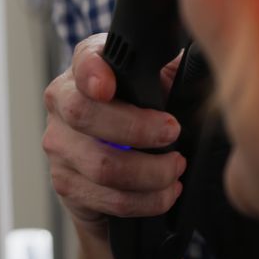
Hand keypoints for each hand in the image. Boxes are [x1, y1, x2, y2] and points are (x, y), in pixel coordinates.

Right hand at [43, 33, 185, 238]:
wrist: (116, 167)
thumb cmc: (139, 118)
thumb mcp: (154, 86)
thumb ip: (166, 72)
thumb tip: (199, 58)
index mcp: (83, 72)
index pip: (82, 63)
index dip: (92, 72)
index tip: (107, 86)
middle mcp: (62, 106)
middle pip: (85, 115)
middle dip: (137, 128)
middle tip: (172, 133)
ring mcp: (59, 148)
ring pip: (102, 166)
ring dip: (151, 172)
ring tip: (175, 169)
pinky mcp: (68, 186)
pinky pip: (110, 199)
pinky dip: (147, 200)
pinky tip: (165, 192)